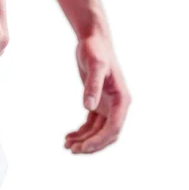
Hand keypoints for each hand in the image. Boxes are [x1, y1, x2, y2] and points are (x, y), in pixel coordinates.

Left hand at [65, 34, 130, 153]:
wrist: (93, 39)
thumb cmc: (96, 50)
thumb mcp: (95, 65)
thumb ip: (92, 85)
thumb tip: (88, 107)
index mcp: (122, 99)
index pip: (113, 128)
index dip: (99, 140)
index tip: (82, 147)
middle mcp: (117, 105)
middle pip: (107, 134)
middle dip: (91, 144)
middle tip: (72, 150)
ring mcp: (108, 105)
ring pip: (98, 131)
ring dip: (84, 140)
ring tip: (67, 145)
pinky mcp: (98, 102)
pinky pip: (91, 124)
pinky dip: (81, 132)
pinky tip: (69, 136)